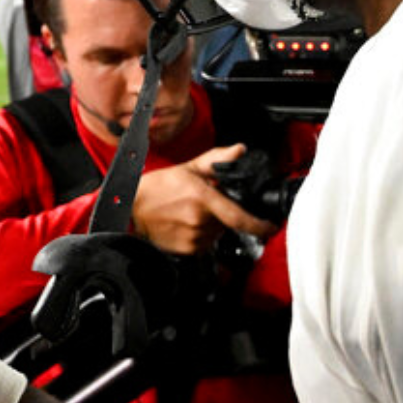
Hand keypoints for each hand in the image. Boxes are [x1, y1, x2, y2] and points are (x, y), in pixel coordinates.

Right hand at [131, 144, 278, 253]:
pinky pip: (204, 244)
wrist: (132, 205)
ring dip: (212, 225)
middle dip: (223, 214)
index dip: (260, 226)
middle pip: (227, 223)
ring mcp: (192, 237)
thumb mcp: (189, 168)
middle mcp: (199, 221)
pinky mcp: (186, 250)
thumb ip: (217, 160)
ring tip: (190, 213)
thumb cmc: (157, 188)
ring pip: (216, 234)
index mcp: (203, 199)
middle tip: (203, 204)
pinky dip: (201, 235)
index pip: (239, 217)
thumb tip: (238, 151)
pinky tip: (185, 224)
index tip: (271, 227)